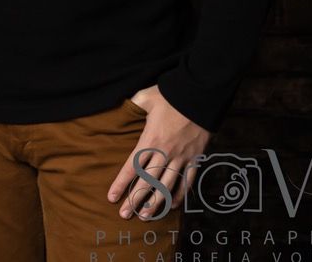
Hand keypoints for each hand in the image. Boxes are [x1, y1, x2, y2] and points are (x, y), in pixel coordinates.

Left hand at [107, 85, 210, 219]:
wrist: (200, 95)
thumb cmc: (170, 95)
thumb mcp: (144, 97)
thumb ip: (130, 106)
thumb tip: (118, 108)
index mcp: (150, 140)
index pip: (132, 167)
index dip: (121, 184)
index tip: (111, 197)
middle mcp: (166, 153)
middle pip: (148, 182)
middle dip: (135, 200)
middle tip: (125, 215)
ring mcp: (182, 157)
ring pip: (168, 186)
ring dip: (156, 203)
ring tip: (145, 216)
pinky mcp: (196, 158)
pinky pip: (188, 181)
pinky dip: (180, 194)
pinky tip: (172, 205)